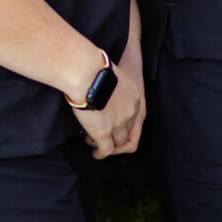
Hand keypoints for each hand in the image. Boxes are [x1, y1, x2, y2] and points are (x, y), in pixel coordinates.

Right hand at [72, 41, 145, 159]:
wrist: (87, 72)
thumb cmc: (93, 67)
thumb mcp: (111, 73)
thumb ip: (109, 83)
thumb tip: (99, 83)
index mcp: (134, 97)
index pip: (134, 117)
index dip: (122, 122)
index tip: (111, 122)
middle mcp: (131, 112)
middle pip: (128, 131)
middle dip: (115, 135)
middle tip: (103, 134)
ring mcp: (118, 124)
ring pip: (118, 142)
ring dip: (108, 145)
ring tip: (96, 143)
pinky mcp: (104, 132)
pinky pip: (106, 150)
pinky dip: (101, 154)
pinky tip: (95, 153)